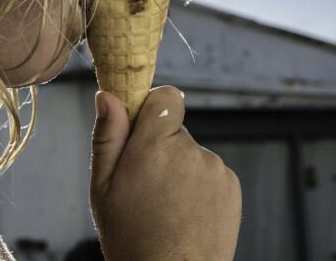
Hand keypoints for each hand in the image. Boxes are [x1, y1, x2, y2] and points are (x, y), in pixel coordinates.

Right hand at [89, 86, 241, 260]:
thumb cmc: (133, 239)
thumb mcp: (103, 189)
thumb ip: (107, 136)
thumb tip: (107, 96)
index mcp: (154, 146)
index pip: (166, 96)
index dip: (154, 110)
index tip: (143, 130)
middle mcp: (190, 151)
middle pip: (176, 130)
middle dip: (162, 149)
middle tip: (148, 188)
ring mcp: (214, 168)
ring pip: (193, 154)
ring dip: (181, 171)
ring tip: (168, 208)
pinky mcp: (231, 185)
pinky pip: (211, 172)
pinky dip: (200, 187)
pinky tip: (187, 214)